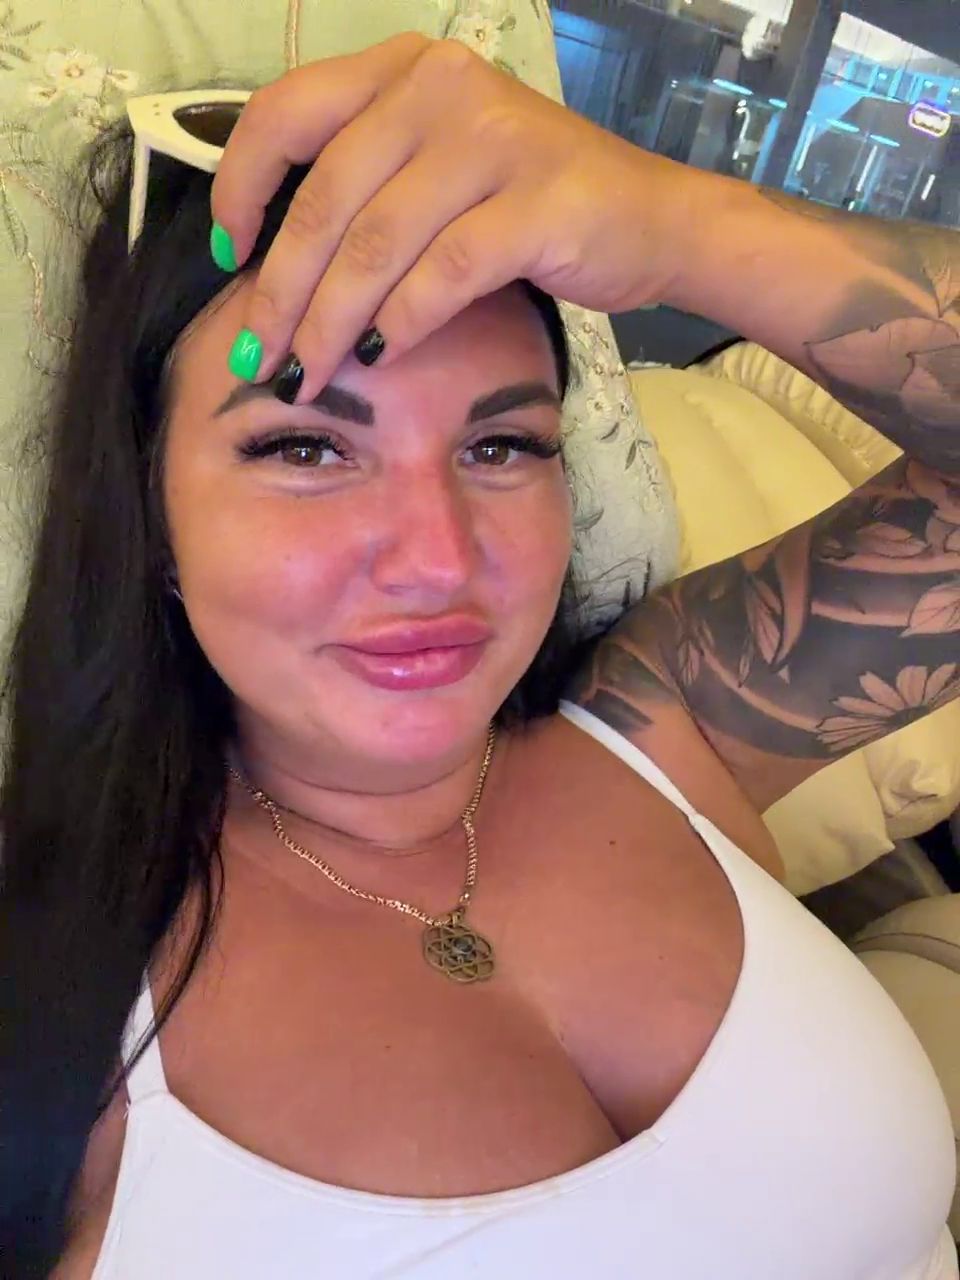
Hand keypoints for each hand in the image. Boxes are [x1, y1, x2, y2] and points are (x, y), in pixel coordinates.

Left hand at [210, 32, 699, 397]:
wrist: (652, 221)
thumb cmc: (531, 206)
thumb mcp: (438, 167)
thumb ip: (366, 183)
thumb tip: (273, 259)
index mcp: (403, 70)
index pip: (286, 112)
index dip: (240, 186)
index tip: (228, 253)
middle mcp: (441, 88)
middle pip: (325, 199)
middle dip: (280, 293)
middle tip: (258, 357)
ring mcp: (493, 140)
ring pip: (376, 245)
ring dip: (330, 324)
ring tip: (308, 375)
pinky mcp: (536, 204)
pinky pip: (442, 275)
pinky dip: (401, 324)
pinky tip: (379, 358)